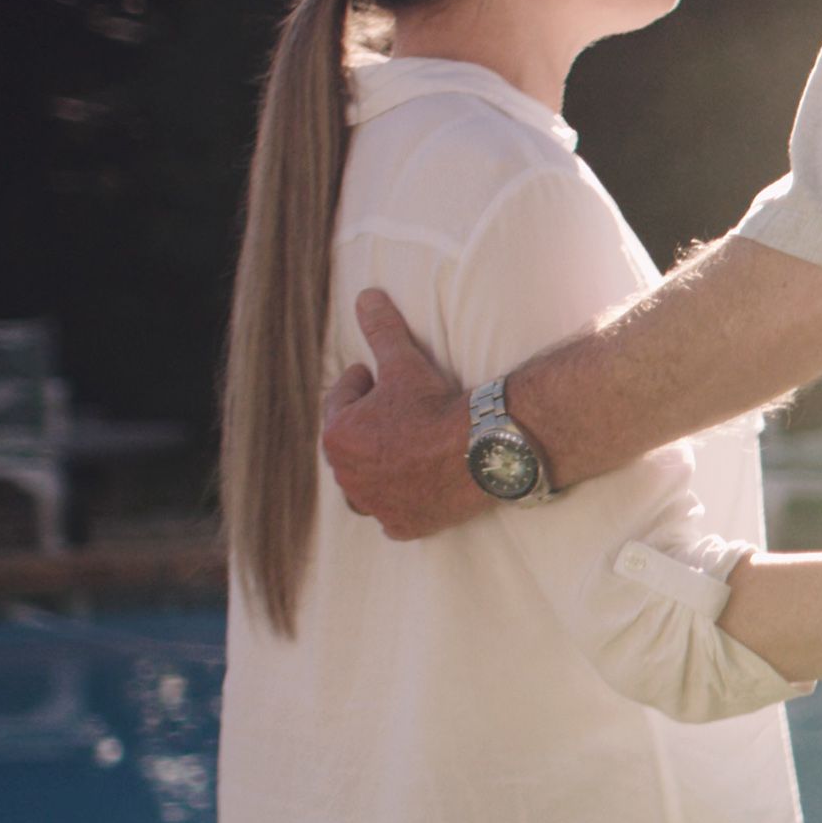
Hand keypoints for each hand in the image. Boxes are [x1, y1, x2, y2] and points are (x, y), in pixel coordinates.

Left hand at [325, 288, 500, 540]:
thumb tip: (366, 296)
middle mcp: (346, 476)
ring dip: (376, 469)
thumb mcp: (405, 362)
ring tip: (405, 450)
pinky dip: (398, 504)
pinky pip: (390, 517)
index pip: (343, 402)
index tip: (385, 379)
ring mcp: (374, 505)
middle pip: (351, 445)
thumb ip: (381, 329)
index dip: (366, 385)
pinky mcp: (402, 526)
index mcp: (337, 436)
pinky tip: (416, 489)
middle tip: (400, 412)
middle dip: (369, 427)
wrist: (484, 448)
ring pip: (365, 484)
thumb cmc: (438, 405)